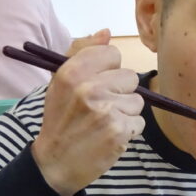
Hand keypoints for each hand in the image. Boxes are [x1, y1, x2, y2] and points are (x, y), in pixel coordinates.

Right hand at [32, 28, 144, 195]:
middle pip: (130, 77)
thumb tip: (107, 33)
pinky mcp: (119, 131)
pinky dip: (128, 131)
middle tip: (101, 108)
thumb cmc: (60, 121)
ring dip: (126, 113)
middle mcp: (89, 88)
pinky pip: (139, 122)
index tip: (99, 83)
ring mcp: (106, 110)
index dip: (110, 69)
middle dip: (120, 92)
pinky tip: (110, 136)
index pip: (112, 54)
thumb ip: (83, 54)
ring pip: (137, 101)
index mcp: (72, 72)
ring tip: (104, 123)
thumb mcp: (61, 83)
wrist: (55, 163)